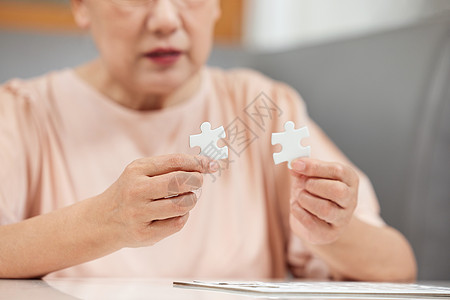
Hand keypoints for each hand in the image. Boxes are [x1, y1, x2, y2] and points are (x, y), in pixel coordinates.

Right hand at [97, 153, 217, 247]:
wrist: (103, 221)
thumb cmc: (132, 191)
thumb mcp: (143, 172)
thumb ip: (172, 166)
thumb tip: (208, 164)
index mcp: (137, 170)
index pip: (175, 161)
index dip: (197, 162)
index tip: (210, 164)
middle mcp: (136, 190)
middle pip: (179, 182)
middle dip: (196, 180)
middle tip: (198, 181)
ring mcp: (139, 213)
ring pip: (181, 205)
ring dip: (191, 200)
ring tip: (186, 198)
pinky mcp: (144, 234)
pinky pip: (177, 223)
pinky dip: (183, 216)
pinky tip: (175, 213)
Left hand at [289, 158, 358, 244]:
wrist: (314, 220)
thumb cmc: (313, 193)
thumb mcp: (309, 176)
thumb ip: (303, 169)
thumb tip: (294, 164)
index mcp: (349, 180)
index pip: (338, 170)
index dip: (315, 166)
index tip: (296, 164)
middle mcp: (350, 200)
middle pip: (338, 191)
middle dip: (314, 185)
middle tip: (303, 184)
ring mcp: (342, 218)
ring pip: (325, 209)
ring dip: (305, 199)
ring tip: (300, 196)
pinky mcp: (329, 233)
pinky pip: (312, 222)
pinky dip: (298, 212)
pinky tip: (296, 207)